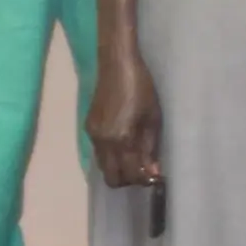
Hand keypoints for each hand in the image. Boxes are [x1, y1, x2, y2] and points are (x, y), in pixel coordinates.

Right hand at [86, 56, 161, 188]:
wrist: (116, 65)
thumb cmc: (141, 88)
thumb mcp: (153, 117)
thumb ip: (151, 147)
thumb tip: (153, 171)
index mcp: (121, 139)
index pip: (131, 174)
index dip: (145, 180)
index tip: (157, 178)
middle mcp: (103, 142)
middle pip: (112, 179)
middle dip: (129, 180)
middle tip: (145, 170)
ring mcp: (93, 136)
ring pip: (103, 167)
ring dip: (119, 169)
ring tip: (136, 158)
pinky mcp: (88, 128)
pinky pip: (99, 154)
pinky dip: (112, 157)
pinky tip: (124, 145)